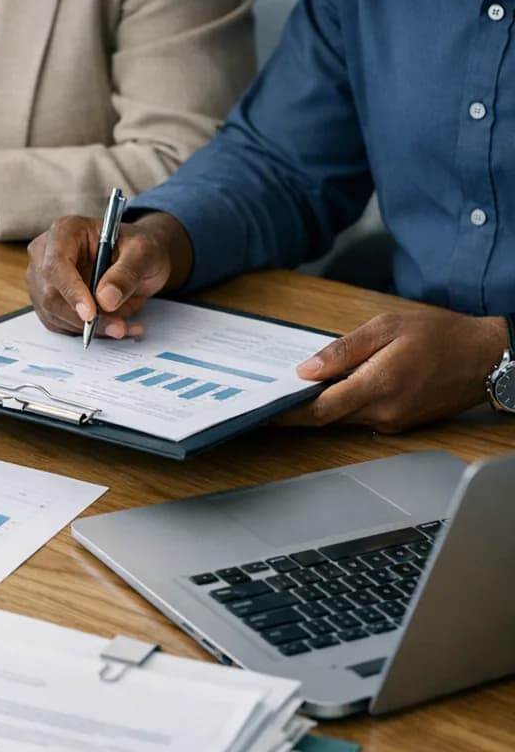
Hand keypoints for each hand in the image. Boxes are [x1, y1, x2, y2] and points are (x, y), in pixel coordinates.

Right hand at [26, 212, 193, 339]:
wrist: (137, 261)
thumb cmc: (137, 248)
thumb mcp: (144, 253)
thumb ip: (127, 273)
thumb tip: (106, 299)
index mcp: (65, 231)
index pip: (56, 265)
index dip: (71, 291)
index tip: (91, 314)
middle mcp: (45, 255)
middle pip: (50, 296)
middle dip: (83, 318)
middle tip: (118, 327)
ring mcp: (43, 281)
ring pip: (55, 315)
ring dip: (90, 328)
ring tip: (124, 325)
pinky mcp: (48, 304)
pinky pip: (62, 326)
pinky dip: (89, 332)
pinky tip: (115, 324)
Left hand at [277, 310, 505, 432]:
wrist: (487, 358)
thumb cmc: (442, 336)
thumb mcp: (388, 327)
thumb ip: (343, 350)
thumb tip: (306, 370)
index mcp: (378, 385)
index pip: (319, 410)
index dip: (287, 413)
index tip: (264, 412)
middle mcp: (384, 411)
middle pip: (327, 417)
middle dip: (298, 410)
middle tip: (272, 400)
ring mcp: (393, 422)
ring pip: (344, 419)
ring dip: (322, 407)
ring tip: (300, 391)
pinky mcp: (401, 424)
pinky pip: (363, 418)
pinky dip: (346, 406)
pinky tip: (339, 390)